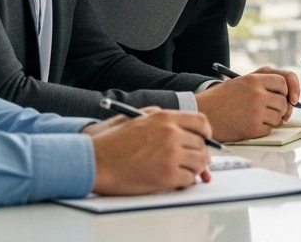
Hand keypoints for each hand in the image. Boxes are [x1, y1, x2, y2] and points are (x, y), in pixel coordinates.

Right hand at [89, 108, 213, 194]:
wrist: (95, 162)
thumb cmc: (111, 143)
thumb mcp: (136, 118)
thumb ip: (161, 118)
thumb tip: (182, 128)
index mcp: (165, 118)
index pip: (201, 122)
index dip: (205, 133)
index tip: (203, 139)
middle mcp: (172, 134)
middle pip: (202, 144)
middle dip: (199, 153)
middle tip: (194, 160)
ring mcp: (171, 155)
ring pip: (200, 163)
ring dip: (194, 168)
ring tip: (183, 170)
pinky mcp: (167, 176)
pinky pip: (189, 179)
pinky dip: (184, 181)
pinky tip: (174, 180)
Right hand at [195, 67, 300, 141]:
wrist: (202, 113)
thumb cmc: (220, 99)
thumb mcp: (240, 82)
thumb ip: (262, 83)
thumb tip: (287, 94)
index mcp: (254, 80)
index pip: (283, 81)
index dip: (286, 90)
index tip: (285, 97)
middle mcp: (257, 94)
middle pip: (283, 101)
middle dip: (280, 108)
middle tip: (271, 112)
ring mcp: (256, 111)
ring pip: (278, 117)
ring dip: (272, 120)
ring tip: (256, 118)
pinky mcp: (253, 128)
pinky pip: (269, 129)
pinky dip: (263, 129)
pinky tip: (249, 125)